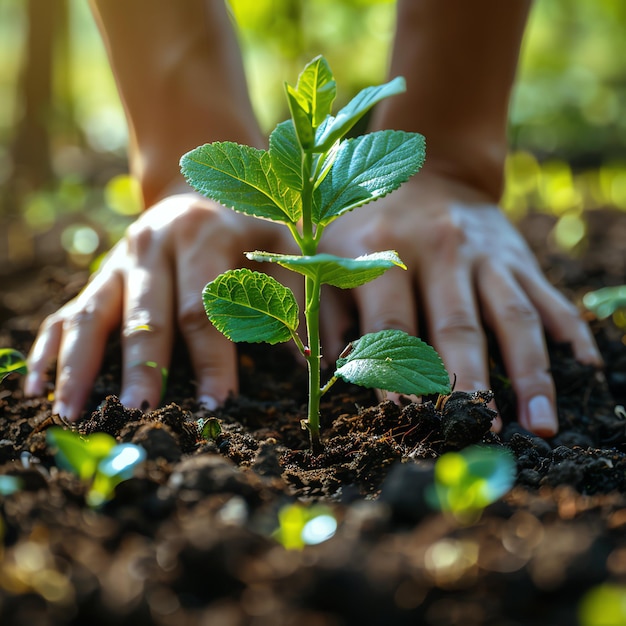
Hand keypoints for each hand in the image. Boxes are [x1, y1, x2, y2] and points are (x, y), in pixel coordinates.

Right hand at [24, 193, 296, 420]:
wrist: (198, 189)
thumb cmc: (249, 228)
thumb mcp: (283, 249)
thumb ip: (296, 302)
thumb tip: (312, 364)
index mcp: (203, 237)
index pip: (206, 307)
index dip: (212, 358)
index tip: (216, 403)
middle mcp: (153, 246)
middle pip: (146, 314)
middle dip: (144, 367)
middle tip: (139, 414)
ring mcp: (118, 262)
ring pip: (92, 315)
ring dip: (79, 365)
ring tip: (70, 413)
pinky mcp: (99, 277)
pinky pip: (68, 313)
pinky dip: (50, 349)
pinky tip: (37, 385)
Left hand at [318, 172, 601, 435]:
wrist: (428, 167)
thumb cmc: (370, 222)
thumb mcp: (334, 252)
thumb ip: (330, 309)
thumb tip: (328, 369)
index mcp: (383, 253)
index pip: (392, 325)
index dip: (397, 375)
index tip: (408, 421)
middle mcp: (440, 251)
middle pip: (458, 327)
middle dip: (471, 384)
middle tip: (480, 433)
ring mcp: (486, 254)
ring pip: (514, 318)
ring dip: (530, 374)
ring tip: (540, 425)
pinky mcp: (518, 256)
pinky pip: (548, 297)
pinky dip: (570, 332)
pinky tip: (584, 369)